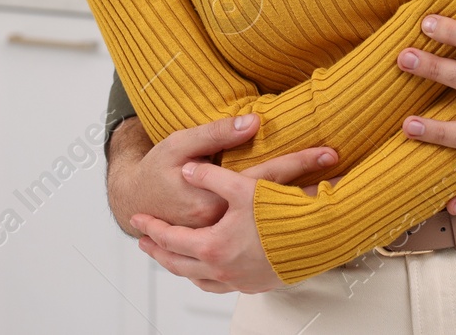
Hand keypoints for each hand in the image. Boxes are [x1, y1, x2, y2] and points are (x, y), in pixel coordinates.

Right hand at [108, 113, 336, 234]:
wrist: (134, 202)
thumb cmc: (157, 170)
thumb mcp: (180, 144)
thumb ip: (215, 134)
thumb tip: (253, 122)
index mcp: (213, 200)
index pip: (267, 177)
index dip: (300, 163)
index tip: (329, 153)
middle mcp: (220, 225)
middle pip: (275, 207)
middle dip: (312, 194)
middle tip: (346, 178)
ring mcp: (221, 240)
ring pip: (269, 230)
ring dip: (300, 216)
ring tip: (335, 204)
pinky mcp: (220, 245)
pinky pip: (257, 242)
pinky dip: (281, 233)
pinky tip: (301, 223)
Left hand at [132, 161, 282, 293]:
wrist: (317, 237)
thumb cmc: (282, 215)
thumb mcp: (242, 186)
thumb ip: (210, 175)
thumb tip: (189, 169)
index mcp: (212, 246)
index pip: (170, 238)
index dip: (151, 228)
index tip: (138, 221)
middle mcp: (221, 268)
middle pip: (178, 263)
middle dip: (158, 251)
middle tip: (145, 243)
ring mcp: (238, 280)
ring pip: (197, 278)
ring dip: (181, 267)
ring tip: (173, 257)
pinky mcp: (255, 284)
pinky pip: (219, 286)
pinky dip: (206, 277)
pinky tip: (209, 270)